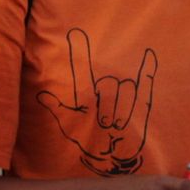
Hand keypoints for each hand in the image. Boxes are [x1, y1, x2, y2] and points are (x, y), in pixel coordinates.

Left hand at [35, 28, 155, 175]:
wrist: (109, 157)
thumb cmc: (87, 139)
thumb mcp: (70, 125)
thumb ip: (57, 109)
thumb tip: (41, 94)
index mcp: (87, 93)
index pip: (82, 69)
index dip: (79, 49)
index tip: (74, 32)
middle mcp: (105, 90)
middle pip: (109, 83)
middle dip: (108, 106)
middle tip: (105, 126)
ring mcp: (123, 96)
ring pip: (126, 88)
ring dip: (122, 110)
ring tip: (117, 128)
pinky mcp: (140, 104)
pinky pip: (145, 83)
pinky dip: (147, 70)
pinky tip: (148, 55)